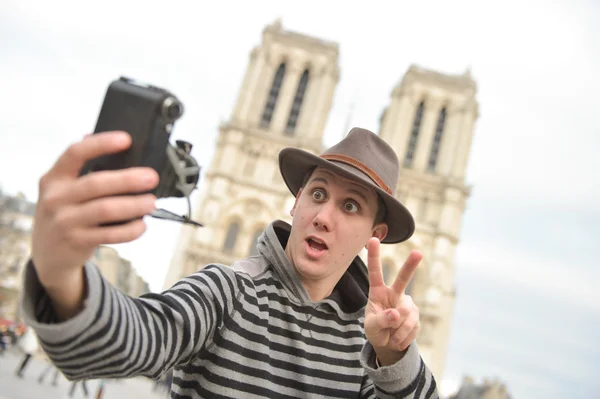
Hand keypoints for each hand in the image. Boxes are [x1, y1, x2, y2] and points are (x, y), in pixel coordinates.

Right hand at [32, 131, 158, 288]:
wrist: (47, 253)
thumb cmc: (65, 213)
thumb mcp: (64, 189)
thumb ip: (83, 169)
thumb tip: (116, 143)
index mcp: (54, 178)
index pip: (75, 153)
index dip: (101, 144)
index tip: (125, 139)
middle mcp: (56, 197)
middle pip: (96, 183)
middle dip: (127, 179)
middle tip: (151, 177)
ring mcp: (65, 221)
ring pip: (105, 210)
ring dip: (133, 205)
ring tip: (151, 202)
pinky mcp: (77, 241)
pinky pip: (109, 235)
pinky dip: (130, 230)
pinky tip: (142, 225)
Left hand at [364, 237, 421, 365]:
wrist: (388, 344)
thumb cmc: (376, 330)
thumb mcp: (372, 327)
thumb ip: (381, 320)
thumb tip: (395, 314)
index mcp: (378, 292)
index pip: (375, 272)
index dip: (374, 256)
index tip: (372, 239)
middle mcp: (394, 294)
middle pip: (403, 278)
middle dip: (411, 266)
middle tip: (418, 253)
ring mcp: (407, 304)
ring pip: (405, 313)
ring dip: (397, 329)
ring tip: (390, 336)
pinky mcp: (417, 316)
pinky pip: (412, 326)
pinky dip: (403, 336)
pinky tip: (398, 338)